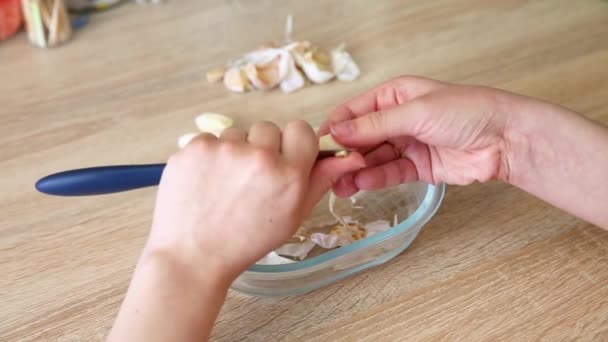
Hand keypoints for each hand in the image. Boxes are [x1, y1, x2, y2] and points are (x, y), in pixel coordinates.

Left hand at [146, 120, 364, 280]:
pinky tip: (206, 182)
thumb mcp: (293, 216)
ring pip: (237, 134)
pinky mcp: (194, 148)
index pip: (301, 129)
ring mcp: (224, 149)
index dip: (292, 145)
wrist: (193, 256)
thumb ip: (320, 181)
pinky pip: (209, 139)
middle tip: (250, 179)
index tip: (282, 161)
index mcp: (289, 174)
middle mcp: (259, 156)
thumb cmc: (246, 241)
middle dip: (262, 148)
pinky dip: (208, 157)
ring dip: (235, 152)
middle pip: (268, 128)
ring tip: (225, 184)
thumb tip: (350, 157)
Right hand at [320, 76, 533, 196]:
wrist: (506, 139)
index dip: (335, 128)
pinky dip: (375, 179)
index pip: (354, 112)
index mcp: (394, 95)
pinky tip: (360, 185)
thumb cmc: (467, 111)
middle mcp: (397, 119)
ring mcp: (407, 144)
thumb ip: (375, 124)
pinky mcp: (418, 167)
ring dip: (355, 171)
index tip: (318, 146)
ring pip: (373, 159)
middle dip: (343, 154)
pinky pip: (390, 173)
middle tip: (326, 171)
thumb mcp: (415, 112)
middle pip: (361, 138)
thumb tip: (337, 130)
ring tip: (337, 186)